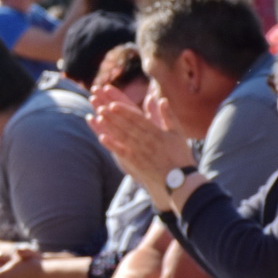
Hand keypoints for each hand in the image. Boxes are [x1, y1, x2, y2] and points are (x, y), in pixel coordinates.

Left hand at [89, 88, 193, 202]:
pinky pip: (122, 152)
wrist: (179, 179)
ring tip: (99, 117)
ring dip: (110, 127)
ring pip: (123, 137)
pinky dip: (112, 145)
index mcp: (157, 132)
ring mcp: (140, 152)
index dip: (125, 111)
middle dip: (114, 117)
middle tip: (101, 107)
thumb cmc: (179, 154)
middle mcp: (147, 141)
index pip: (138, 119)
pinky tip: (102, 137)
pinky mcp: (135, 163)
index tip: (113, 104)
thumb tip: (161, 99)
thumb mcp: (177, 132)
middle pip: (127, 126)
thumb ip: (168, 115)